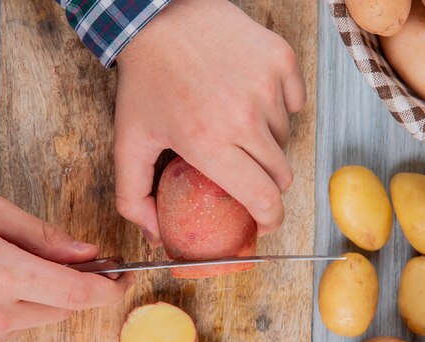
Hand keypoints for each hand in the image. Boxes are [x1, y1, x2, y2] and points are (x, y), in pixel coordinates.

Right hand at [0, 196, 133, 341]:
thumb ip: (45, 236)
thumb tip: (90, 256)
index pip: (76, 292)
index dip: (108, 289)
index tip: (124, 279)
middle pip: (62, 309)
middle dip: (63, 286)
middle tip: (38, 264)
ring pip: (36, 322)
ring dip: (30, 301)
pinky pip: (9, 338)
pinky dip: (6, 319)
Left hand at [114, 0, 305, 245]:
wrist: (162, 16)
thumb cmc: (147, 78)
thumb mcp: (128, 141)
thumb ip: (133, 197)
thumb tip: (154, 236)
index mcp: (210, 143)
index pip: (264, 199)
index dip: (269, 220)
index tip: (263, 223)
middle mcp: (245, 117)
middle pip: (281, 174)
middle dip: (265, 183)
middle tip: (243, 171)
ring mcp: (267, 86)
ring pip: (285, 138)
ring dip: (266, 142)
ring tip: (235, 123)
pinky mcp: (281, 60)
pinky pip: (296, 103)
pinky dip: (279, 108)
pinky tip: (250, 98)